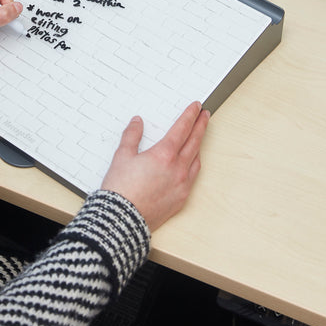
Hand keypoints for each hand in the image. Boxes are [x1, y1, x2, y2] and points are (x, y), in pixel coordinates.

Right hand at [101, 102, 209, 231]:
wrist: (123, 219)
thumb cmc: (121, 188)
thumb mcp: (122, 156)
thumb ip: (132, 136)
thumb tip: (137, 122)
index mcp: (163, 155)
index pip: (182, 129)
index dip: (190, 115)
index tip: (196, 106)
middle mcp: (177, 168)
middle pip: (194, 142)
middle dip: (201, 126)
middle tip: (205, 115)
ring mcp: (182, 184)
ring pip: (196, 159)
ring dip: (199, 145)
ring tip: (199, 136)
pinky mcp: (181, 198)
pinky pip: (193, 177)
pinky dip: (194, 165)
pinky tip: (191, 162)